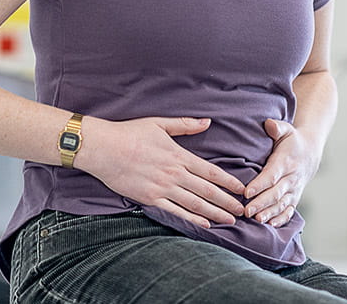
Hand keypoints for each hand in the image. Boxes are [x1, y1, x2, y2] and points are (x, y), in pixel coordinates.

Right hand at [76, 116, 248, 228]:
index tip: (242, 190)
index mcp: (179, 156)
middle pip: (208, 191)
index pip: (211, 172)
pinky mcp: (150, 199)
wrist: (103, 148)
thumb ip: (185, 124)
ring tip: (230, 221)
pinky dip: (192, 220)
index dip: (229, 182)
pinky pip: (175, 212)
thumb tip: (207, 122)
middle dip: (228, 202)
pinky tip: (204, 225)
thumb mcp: (159, 123)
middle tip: (243, 211)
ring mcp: (163, 188)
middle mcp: (174, 174)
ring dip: (215, 213)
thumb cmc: (129, 133)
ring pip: (195, 204)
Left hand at [243, 119, 318, 225]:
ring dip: (270, 213)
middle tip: (247, 211)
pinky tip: (271, 225)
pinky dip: (281, 219)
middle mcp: (291, 178)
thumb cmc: (292, 141)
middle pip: (276, 193)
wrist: (310, 153)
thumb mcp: (286, 130)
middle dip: (261, 203)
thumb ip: (277, 127)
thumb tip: (269, 124)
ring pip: (282, 204)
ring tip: (257, 220)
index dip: (260, 184)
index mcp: (286, 161)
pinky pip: (289, 211)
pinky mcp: (294, 198)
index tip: (246, 192)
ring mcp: (294, 190)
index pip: (272, 175)